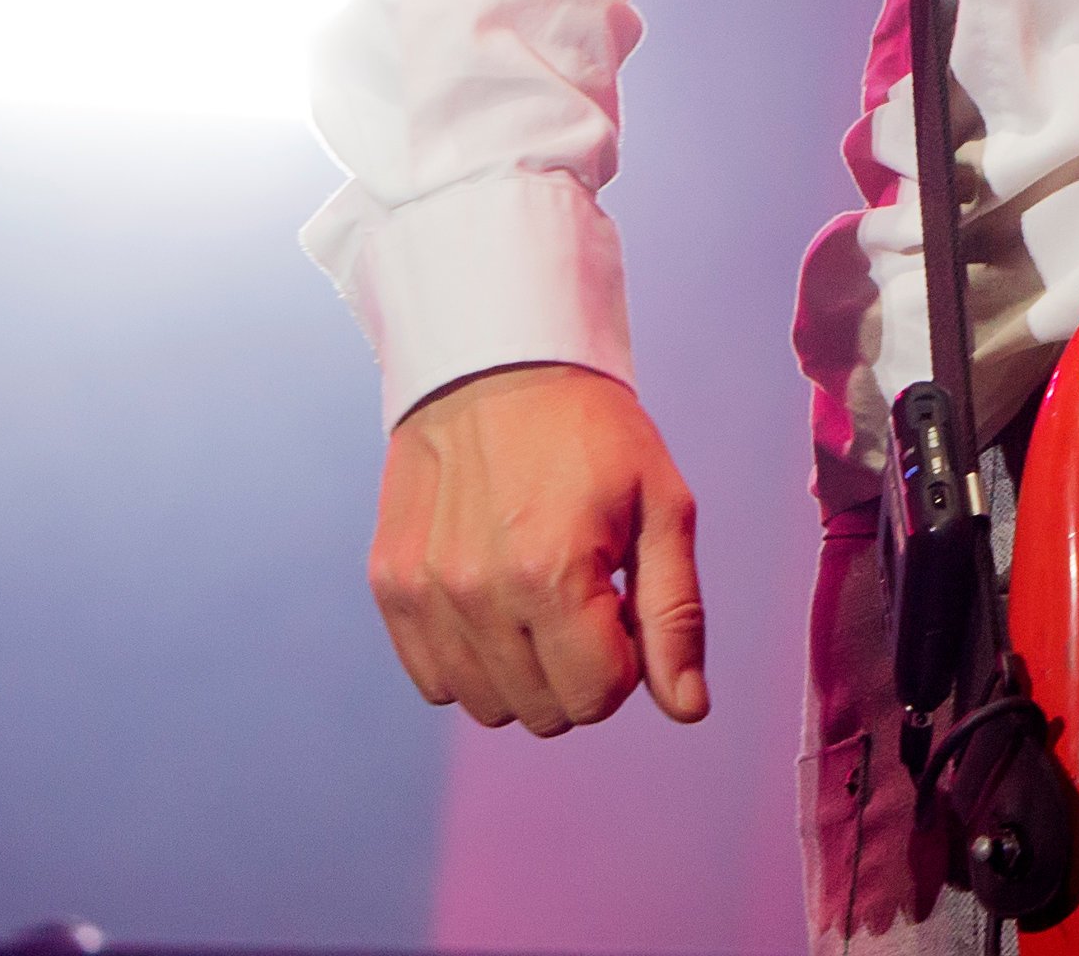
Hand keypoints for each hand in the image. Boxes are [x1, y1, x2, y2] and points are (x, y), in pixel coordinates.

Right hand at [369, 360, 707, 733]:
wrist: (496, 366)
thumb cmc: (592, 434)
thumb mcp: (663, 506)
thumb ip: (676, 614)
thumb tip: (688, 708)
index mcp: (552, 575)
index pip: (599, 697)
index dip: (627, 661)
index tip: (623, 606)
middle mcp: (477, 595)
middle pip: (544, 712)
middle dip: (580, 670)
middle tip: (587, 598)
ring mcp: (424, 595)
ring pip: (487, 706)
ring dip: (525, 672)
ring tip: (540, 596)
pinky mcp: (390, 587)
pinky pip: (435, 680)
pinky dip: (472, 660)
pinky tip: (496, 601)